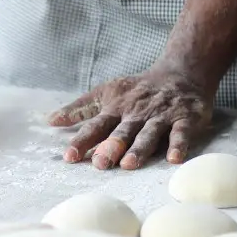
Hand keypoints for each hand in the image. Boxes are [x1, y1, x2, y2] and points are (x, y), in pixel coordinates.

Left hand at [48, 67, 212, 169]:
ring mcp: (161, 116)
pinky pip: (181, 132)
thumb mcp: (107, 93)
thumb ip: (81, 108)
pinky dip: (178, 145)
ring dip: (139, 148)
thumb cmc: (138, 89)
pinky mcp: (185, 118)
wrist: (181, 72)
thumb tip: (51, 120)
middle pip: (122, 131)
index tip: (69, 156)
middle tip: (100, 163)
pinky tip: (173, 158)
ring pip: (149, 133)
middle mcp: (137, 113)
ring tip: (129, 164)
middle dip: (110, 147)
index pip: (96, 126)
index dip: (82, 140)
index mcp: (116, 108)